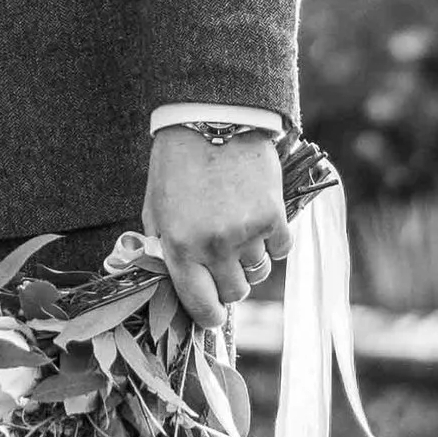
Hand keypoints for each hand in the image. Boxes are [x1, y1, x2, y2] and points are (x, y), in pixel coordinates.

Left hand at [140, 129, 290, 328]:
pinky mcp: (272, 216)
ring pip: (259, 272)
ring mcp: (246, 233)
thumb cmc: (177, 166)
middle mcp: (214, 246)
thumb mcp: (155, 209)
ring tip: (239, 230)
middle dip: (230, 281)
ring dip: (251, 259)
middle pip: (236, 292)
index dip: (209, 315)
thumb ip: (163, 249)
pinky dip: (274, 240)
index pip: (201, 306)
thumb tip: (174, 284)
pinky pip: (282, 250)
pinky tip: (259, 218)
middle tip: (224, 259)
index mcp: (179, 248)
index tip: (213, 312)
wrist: (210, 121)